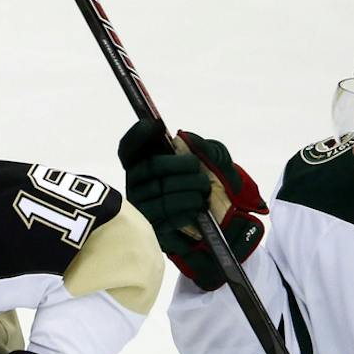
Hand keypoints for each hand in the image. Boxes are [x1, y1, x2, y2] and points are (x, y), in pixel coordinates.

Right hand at [116, 121, 266, 289]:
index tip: (155, 126)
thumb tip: (184, 138)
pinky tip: (197, 207)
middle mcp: (138, 184)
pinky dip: (188, 207)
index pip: (129, 148)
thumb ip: (203, 147)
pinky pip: (168, 214)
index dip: (137, 136)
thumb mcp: (215, 161)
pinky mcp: (153, 227)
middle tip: (198, 169)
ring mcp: (143, 207)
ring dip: (190, 187)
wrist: (224, 222)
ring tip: (203, 190)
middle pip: (152, 166)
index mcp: (147, 164)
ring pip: (162, 190)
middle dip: (180, 164)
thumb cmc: (214, 186)